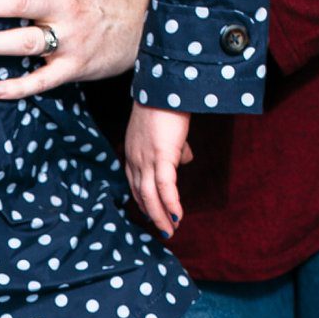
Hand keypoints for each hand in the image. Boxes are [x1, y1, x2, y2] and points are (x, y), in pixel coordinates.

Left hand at [125, 104, 193, 238]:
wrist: (165, 87)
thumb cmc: (166, 104)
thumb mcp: (166, 131)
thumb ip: (174, 147)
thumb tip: (185, 160)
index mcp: (133, 153)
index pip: (135, 184)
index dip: (144, 201)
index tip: (152, 214)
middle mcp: (135, 159)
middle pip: (141, 195)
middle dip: (152, 214)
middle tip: (163, 230)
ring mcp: (146, 159)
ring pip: (150, 196)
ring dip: (160, 216)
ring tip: (170, 230)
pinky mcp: (161, 156)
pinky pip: (165, 186)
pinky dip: (170, 203)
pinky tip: (176, 216)